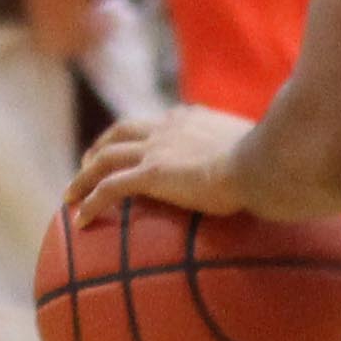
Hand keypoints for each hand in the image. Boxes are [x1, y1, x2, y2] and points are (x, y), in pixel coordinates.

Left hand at [69, 105, 254, 223]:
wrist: (261, 162)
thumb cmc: (270, 161)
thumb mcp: (258, 149)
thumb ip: (250, 152)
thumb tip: (269, 166)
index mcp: (191, 119)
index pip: (158, 122)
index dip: (140, 135)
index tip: (133, 148)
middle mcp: (168, 128)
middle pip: (121, 131)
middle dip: (100, 146)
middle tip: (87, 164)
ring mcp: (157, 149)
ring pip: (105, 158)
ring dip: (83, 176)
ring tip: (70, 195)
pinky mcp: (152, 174)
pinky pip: (110, 188)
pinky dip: (90, 202)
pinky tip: (79, 221)